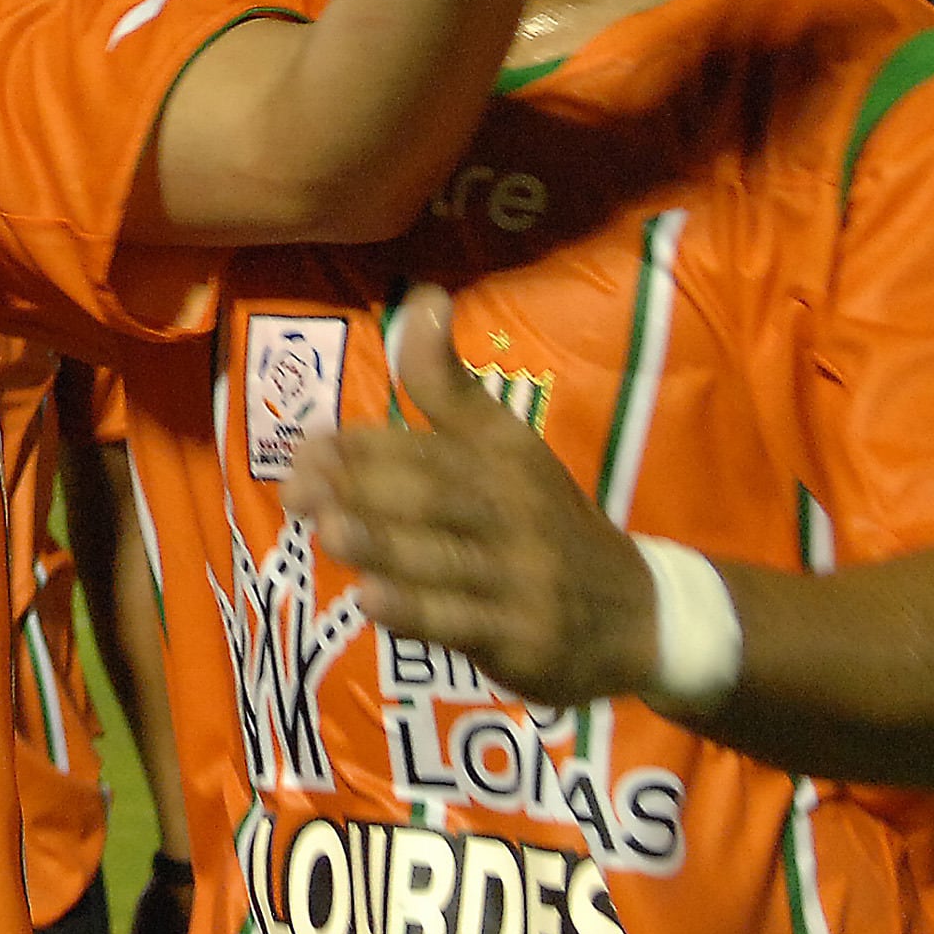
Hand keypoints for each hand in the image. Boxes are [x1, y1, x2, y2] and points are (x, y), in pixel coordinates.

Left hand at [281, 285, 657, 708]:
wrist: (636, 613)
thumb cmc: (544, 519)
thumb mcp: (504, 444)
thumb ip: (447, 383)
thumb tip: (422, 295)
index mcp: (505, 457)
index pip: (431, 443)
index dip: (367, 444)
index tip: (309, 442)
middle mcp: (515, 511)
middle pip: (434, 496)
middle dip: (363, 491)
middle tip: (297, 490)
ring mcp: (521, 578)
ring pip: (444, 559)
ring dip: (384, 545)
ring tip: (327, 532)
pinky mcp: (523, 638)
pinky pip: (463, 624)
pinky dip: (416, 612)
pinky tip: (371, 602)